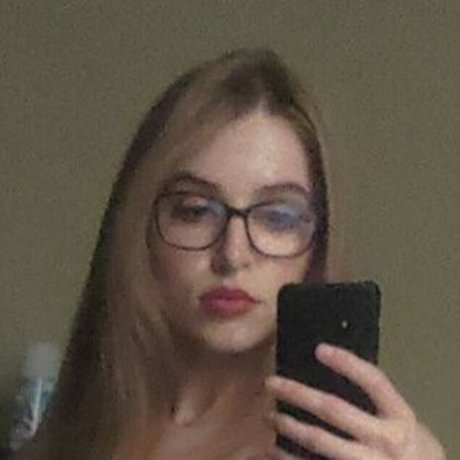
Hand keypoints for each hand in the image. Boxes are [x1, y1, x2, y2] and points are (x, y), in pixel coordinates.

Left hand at [264, 343, 445, 459]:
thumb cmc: (407, 444)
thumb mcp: (399, 418)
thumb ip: (374, 400)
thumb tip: (332, 367)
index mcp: (399, 417)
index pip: (374, 382)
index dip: (348, 364)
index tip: (319, 349)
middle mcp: (385, 440)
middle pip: (335, 410)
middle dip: (298, 394)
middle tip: (272, 383)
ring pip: (320, 441)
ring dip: (289, 426)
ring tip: (270, 414)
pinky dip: (291, 458)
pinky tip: (274, 448)